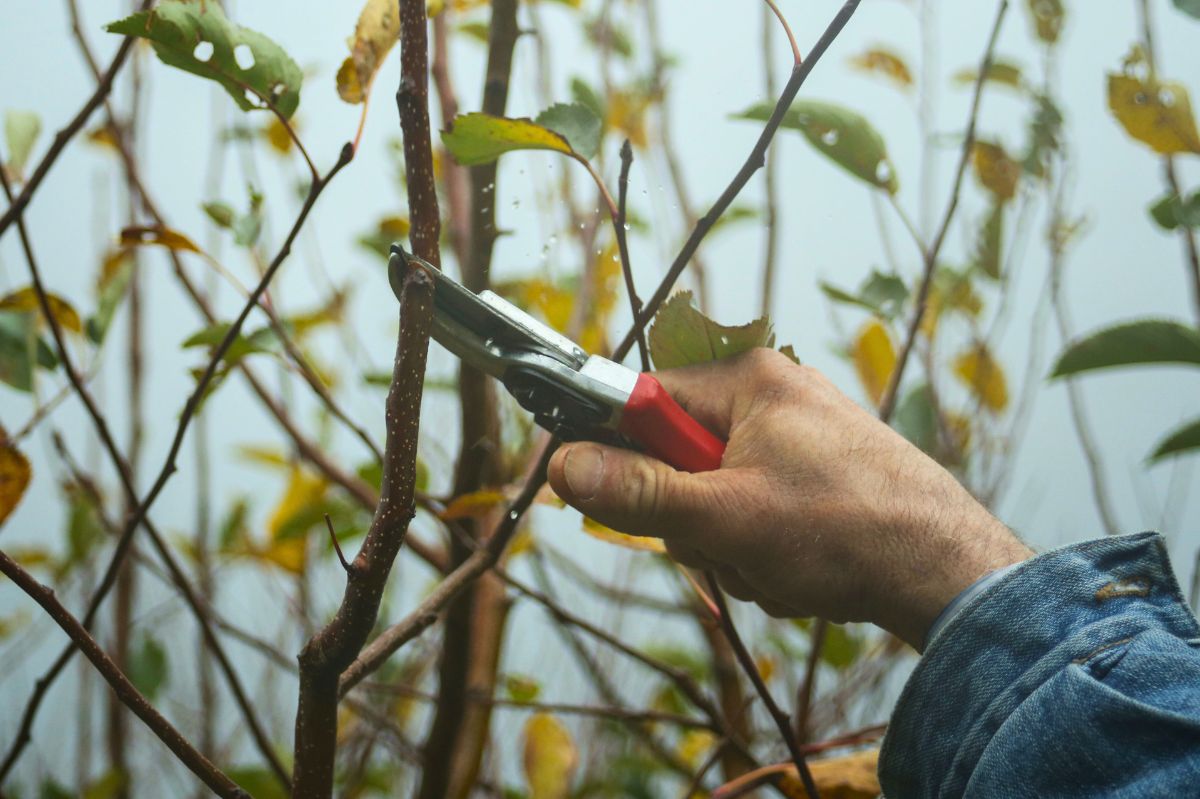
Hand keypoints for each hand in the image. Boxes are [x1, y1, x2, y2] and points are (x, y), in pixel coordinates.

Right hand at [547, 349, 1031, 649]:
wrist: (949, 573)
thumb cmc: (847, 530)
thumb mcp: (726, 517)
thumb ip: (639, 493)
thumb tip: (563, 467)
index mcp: (748, 380)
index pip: (644, 400)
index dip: (618, 451)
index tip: (601, 490)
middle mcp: (773, 398)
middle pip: (678, 458)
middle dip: (694, 519)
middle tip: (729, 543)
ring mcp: (798, 441)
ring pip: (715, 499)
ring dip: (731, 547)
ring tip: (776, 563)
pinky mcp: (818, 479)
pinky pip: (755, 515)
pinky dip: (764, 554)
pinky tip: (800, 571)